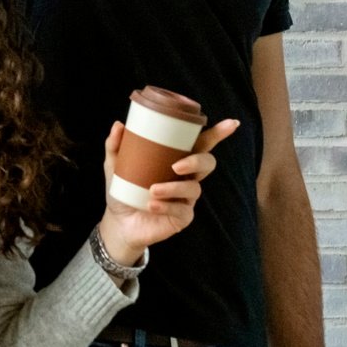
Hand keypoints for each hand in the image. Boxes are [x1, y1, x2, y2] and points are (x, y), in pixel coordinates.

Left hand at [94, 115, 235, 265]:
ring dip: (174, 188)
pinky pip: (182, 210)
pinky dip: (166, 206)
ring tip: (153, 190)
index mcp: (176, 160)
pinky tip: (152, 205)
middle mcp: (187, 177)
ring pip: (194, 188)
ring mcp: (187, 198)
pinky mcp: (183, 217)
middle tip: (176, 166)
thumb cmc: (123, 190)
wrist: (118, 222)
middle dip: (197, 162)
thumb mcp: (115, 166)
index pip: (201, 144)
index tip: (231, 123)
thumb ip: (116, 146)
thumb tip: (119, 125)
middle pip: (207, 163)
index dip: (218, 134)